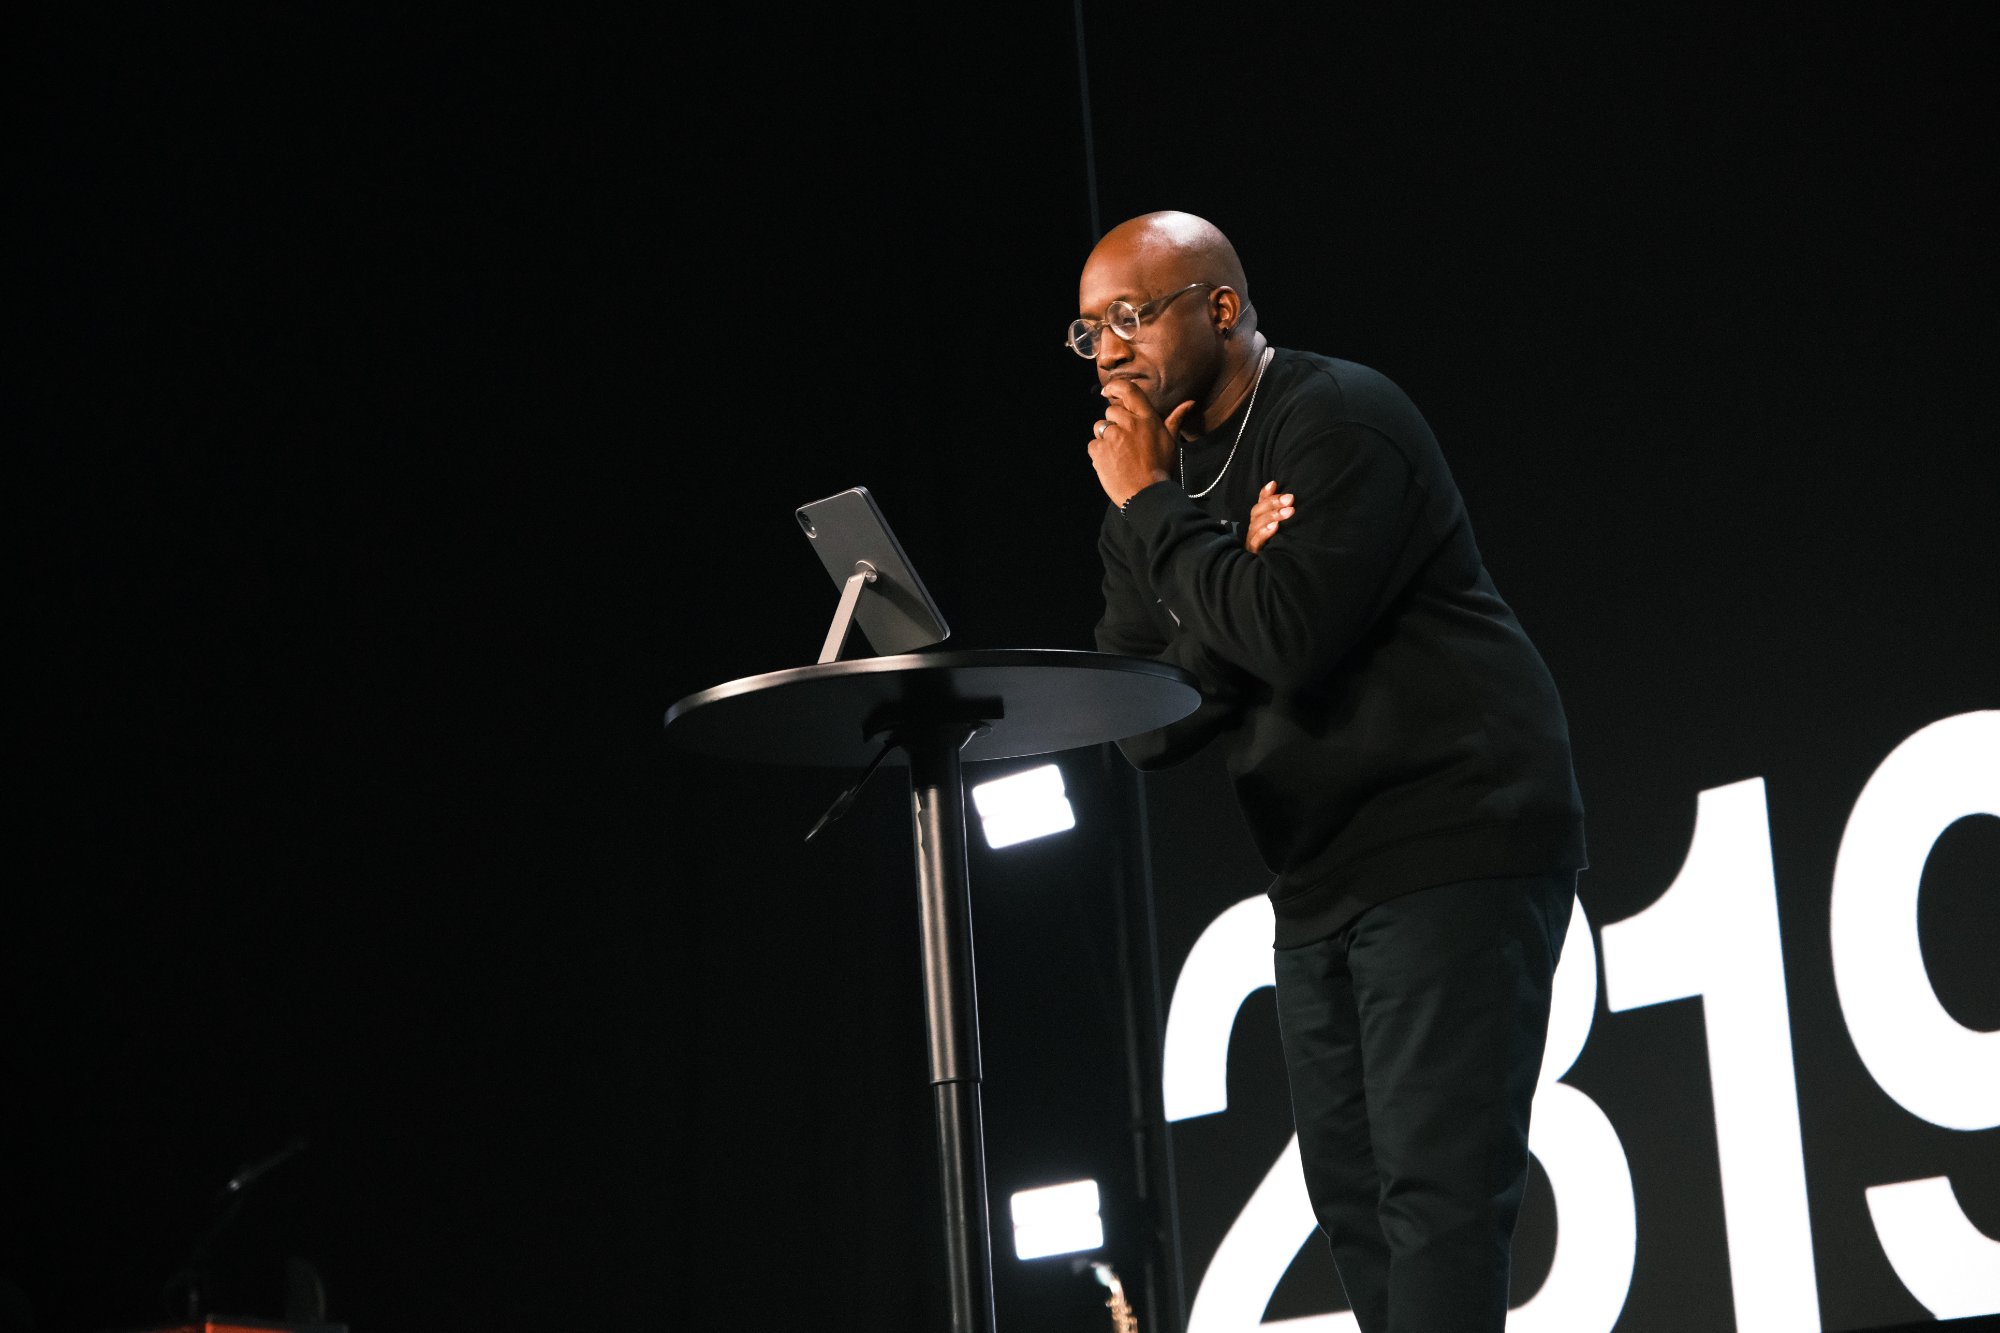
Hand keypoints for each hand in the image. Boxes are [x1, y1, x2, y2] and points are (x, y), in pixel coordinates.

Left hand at [1089, 380, 1195, 506]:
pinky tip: (1112, 464)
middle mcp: (1129, 424)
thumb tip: (1189, 403)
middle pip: (1111, 411)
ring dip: (1105, 438)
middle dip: (1114, 423)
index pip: (1129, 390)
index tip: (1109, 390)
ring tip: (1119, 455)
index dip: (1115, 387)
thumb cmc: (1161, 469)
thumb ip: (1175, 420)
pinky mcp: (1100, 451)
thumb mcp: (1171, 442)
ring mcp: (1113, 437)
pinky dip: (1099, 454)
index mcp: (1147, 419)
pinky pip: (1093, 445)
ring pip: (1099, 428)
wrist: (1147, 495)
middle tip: (1125, 442)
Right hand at [1245, 480, 1294, 553]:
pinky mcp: (1254, 554)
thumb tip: (1280, 489)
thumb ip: (1279, 513)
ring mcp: (1252, 542)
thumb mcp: (1280, 529)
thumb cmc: (1278, 549)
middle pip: (1256, 512)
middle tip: (1291, 498)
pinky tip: (1275, 527)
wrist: (1271, 577)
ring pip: (1256, 524)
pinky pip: (1256, 541)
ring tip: (1288, 511)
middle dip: (1273, 503)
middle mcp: (1253, 531)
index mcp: (1258, 523)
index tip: (1274, 484)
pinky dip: (1265, 532)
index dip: (1265, 494)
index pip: (1259, 504)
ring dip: (1272, 516)